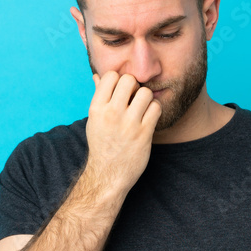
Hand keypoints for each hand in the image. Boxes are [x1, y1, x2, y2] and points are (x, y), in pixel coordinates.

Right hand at [83, 71, 161, 194]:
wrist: (108, 174)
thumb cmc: (102, 144)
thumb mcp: (94, 120)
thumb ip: (98, 97)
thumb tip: (97, 76)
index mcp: (96, 108)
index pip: (110, 76)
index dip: (118, 80)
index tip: (121, 91)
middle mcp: (111, 114)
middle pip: (129, 80)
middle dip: (134, 86)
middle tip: (134, 98)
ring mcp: (128, 124)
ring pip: (145, 92)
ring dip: (147, 98)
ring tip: (142, 108)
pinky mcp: (144, 134)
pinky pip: (156, 108)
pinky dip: (155, 110)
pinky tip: (149, 117)